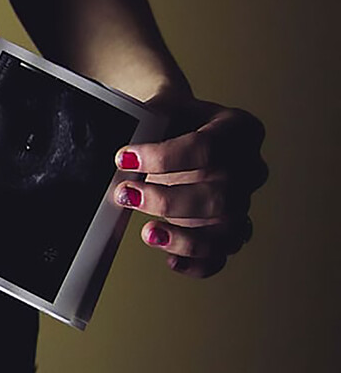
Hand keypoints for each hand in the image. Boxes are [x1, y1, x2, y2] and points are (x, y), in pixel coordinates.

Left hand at [112, 97, 266, 277]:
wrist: (180, 132)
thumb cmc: (174, 120)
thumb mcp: (164, 108)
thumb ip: (148, 122)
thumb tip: (122, 148)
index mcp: (238, 130)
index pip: (207, 147)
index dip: (164, 157)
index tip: (124, 159)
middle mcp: (248, 167)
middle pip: (220, 193)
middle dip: (168, 200)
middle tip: (127, 194)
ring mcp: (243, 201)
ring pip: (226, 229)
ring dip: (185, 238)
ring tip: (149, 233)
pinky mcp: (230, 230)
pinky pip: (222, 254)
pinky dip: (199, 263)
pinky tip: (172, 261)